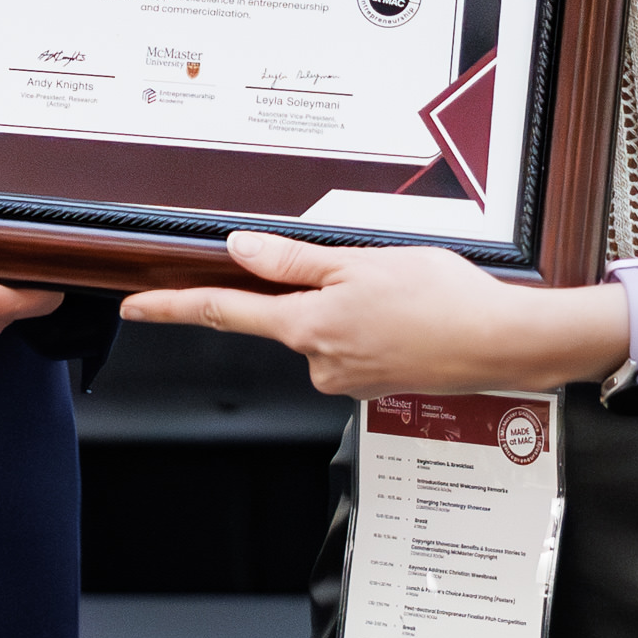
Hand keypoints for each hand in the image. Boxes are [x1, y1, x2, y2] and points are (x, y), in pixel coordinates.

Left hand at [119, 232, 621, 396]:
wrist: (503, 342)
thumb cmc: (442, 299)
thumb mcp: (359, 263)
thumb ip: (293, 262)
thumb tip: (238, 251)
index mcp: (307, 327)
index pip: (221, 314)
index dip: (170, 308)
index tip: (133, 306)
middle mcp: (319, 362)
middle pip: (287, 319)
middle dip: (315, 291)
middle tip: (372, 274)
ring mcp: (348, 379)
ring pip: (326, 331)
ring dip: (351, 308)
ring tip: (402, 296)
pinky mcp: (376, 386)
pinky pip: (356, 346)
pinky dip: (374, 327)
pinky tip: (408, 317)